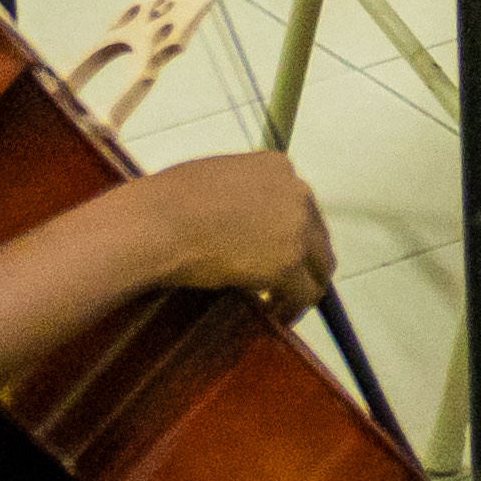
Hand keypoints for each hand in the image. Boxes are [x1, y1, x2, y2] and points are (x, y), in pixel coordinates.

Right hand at [123, 150, 337, 311]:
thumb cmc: (172, 199)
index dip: (291, 234)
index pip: (300, 205)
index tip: (275, 253)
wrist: (160, 222)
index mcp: (279, 166)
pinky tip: (274, 315)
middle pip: (317, 236)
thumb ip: (245, 194)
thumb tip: (247, 222)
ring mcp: (297, 227)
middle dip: (304, 262)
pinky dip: (293, 308)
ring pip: (319, 266)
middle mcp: (298, 192)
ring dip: (302, 286)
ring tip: (279, 305)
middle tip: (283, 286)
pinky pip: (306, 293)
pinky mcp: (288, 262)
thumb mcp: (220, 179)